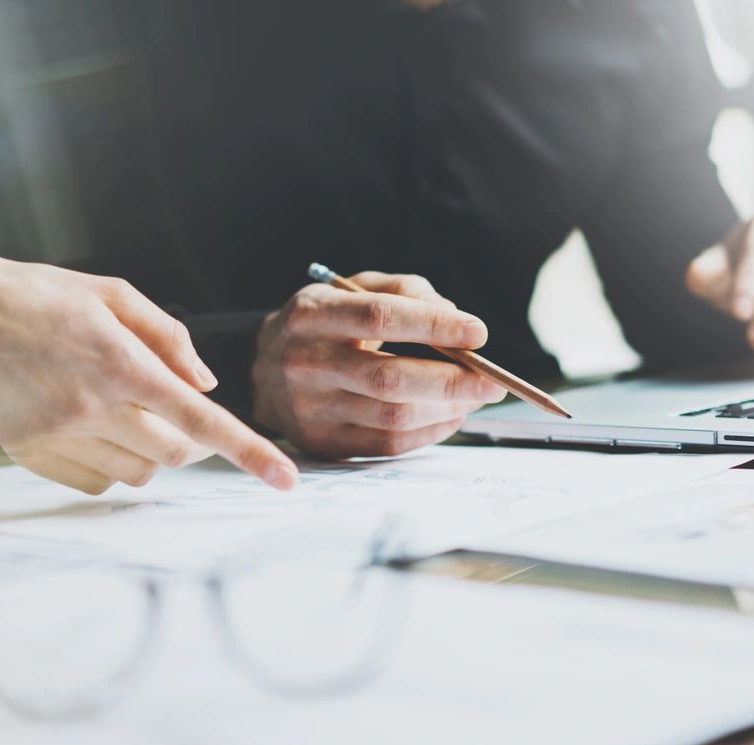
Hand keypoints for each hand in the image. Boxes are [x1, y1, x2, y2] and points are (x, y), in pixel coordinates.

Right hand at [0, 226, 298, 493]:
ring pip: (139, 474)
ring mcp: (58, 435)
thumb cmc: (42, 295)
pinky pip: (97, 484)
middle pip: (176, 454)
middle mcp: (92, 406)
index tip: (287, 480)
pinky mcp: (30, 454)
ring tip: (122, 411)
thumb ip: (168, 338)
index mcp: (120, 362)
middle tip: (170, 409)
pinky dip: (111, 466)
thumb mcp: (113, 294)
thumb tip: (207, 384)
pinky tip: (91, 429)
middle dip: (189, 439)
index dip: (250, 453)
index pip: (201, 419)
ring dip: (151, 452)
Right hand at [252, 272, 505, 458]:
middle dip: (452, 381)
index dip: (434, 325)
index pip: (380, 317)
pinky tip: (449, 416)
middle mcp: (304, 362)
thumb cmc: (321, 324)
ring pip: (393, 416)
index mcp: (311, 315)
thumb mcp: (350, 290)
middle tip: (492, 381)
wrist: (261, 369)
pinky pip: (387, 445)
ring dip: (447, 409)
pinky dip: (430, 433)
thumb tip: (454, 317)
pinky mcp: (321, 443)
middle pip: (389, 378)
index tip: (478, 333)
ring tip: (475, 397)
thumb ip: (403, 291)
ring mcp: (309, 409)